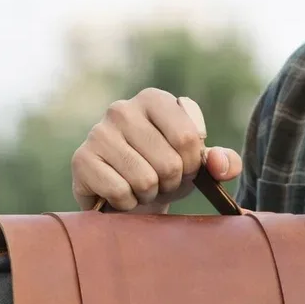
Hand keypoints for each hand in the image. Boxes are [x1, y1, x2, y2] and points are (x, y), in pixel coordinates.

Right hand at [71, 88, 241, 212]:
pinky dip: (127, 203)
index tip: (184, 167)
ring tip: (140, 187)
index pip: (189, 138)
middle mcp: (122, 108)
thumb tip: (218, 163)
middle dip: (170, 182)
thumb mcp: (200, 166)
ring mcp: (98, 132)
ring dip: (149, 194)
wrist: (128, 194)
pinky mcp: (81, 160)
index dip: (192, 165)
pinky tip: (121, 194)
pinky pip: (121, 192)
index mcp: (155, 100)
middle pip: (169, 163)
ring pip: (145, 180)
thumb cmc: (167, 172)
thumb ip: (223, 162)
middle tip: (159, 180)